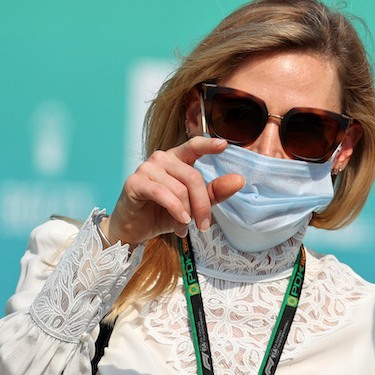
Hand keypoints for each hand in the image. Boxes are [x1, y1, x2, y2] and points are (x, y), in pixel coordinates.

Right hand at [102, 137, 244, 246]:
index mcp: (177, 159)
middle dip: (202, 205)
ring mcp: (146, 168)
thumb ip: (214, 192)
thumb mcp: (193, 205)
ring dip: (186, 213)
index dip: (208, 145)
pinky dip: (175, 210)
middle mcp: (161, 158)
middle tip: (203, 225)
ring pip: (179, 189)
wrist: (135, 229)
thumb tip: (239, 180)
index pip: (194, 146)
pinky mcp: (135, 182)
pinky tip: (179, 223)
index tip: (224, 145)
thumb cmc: (162, 213)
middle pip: (193, 177)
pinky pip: (162, 193)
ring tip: (183, 228)